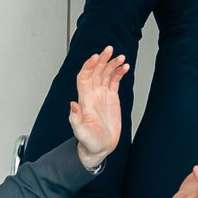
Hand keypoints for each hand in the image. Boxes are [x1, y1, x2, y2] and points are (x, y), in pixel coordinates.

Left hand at [69, 46, 125, 166]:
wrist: (100, 148)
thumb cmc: (90, 142)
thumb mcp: (81, 133)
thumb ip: (76, 119)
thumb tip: (72, 104)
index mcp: (85, 101)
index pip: (84, 78)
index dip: (89, 66)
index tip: (97, 57)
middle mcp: (92, 95)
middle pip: (96, 72)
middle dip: (102, 60)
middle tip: (110, 49)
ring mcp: (102, 96)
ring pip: (106, 74)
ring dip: (112, 64)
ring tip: (121, 57)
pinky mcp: (111, 99)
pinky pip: (114, 82)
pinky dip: (119, 73)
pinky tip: (125, 67)